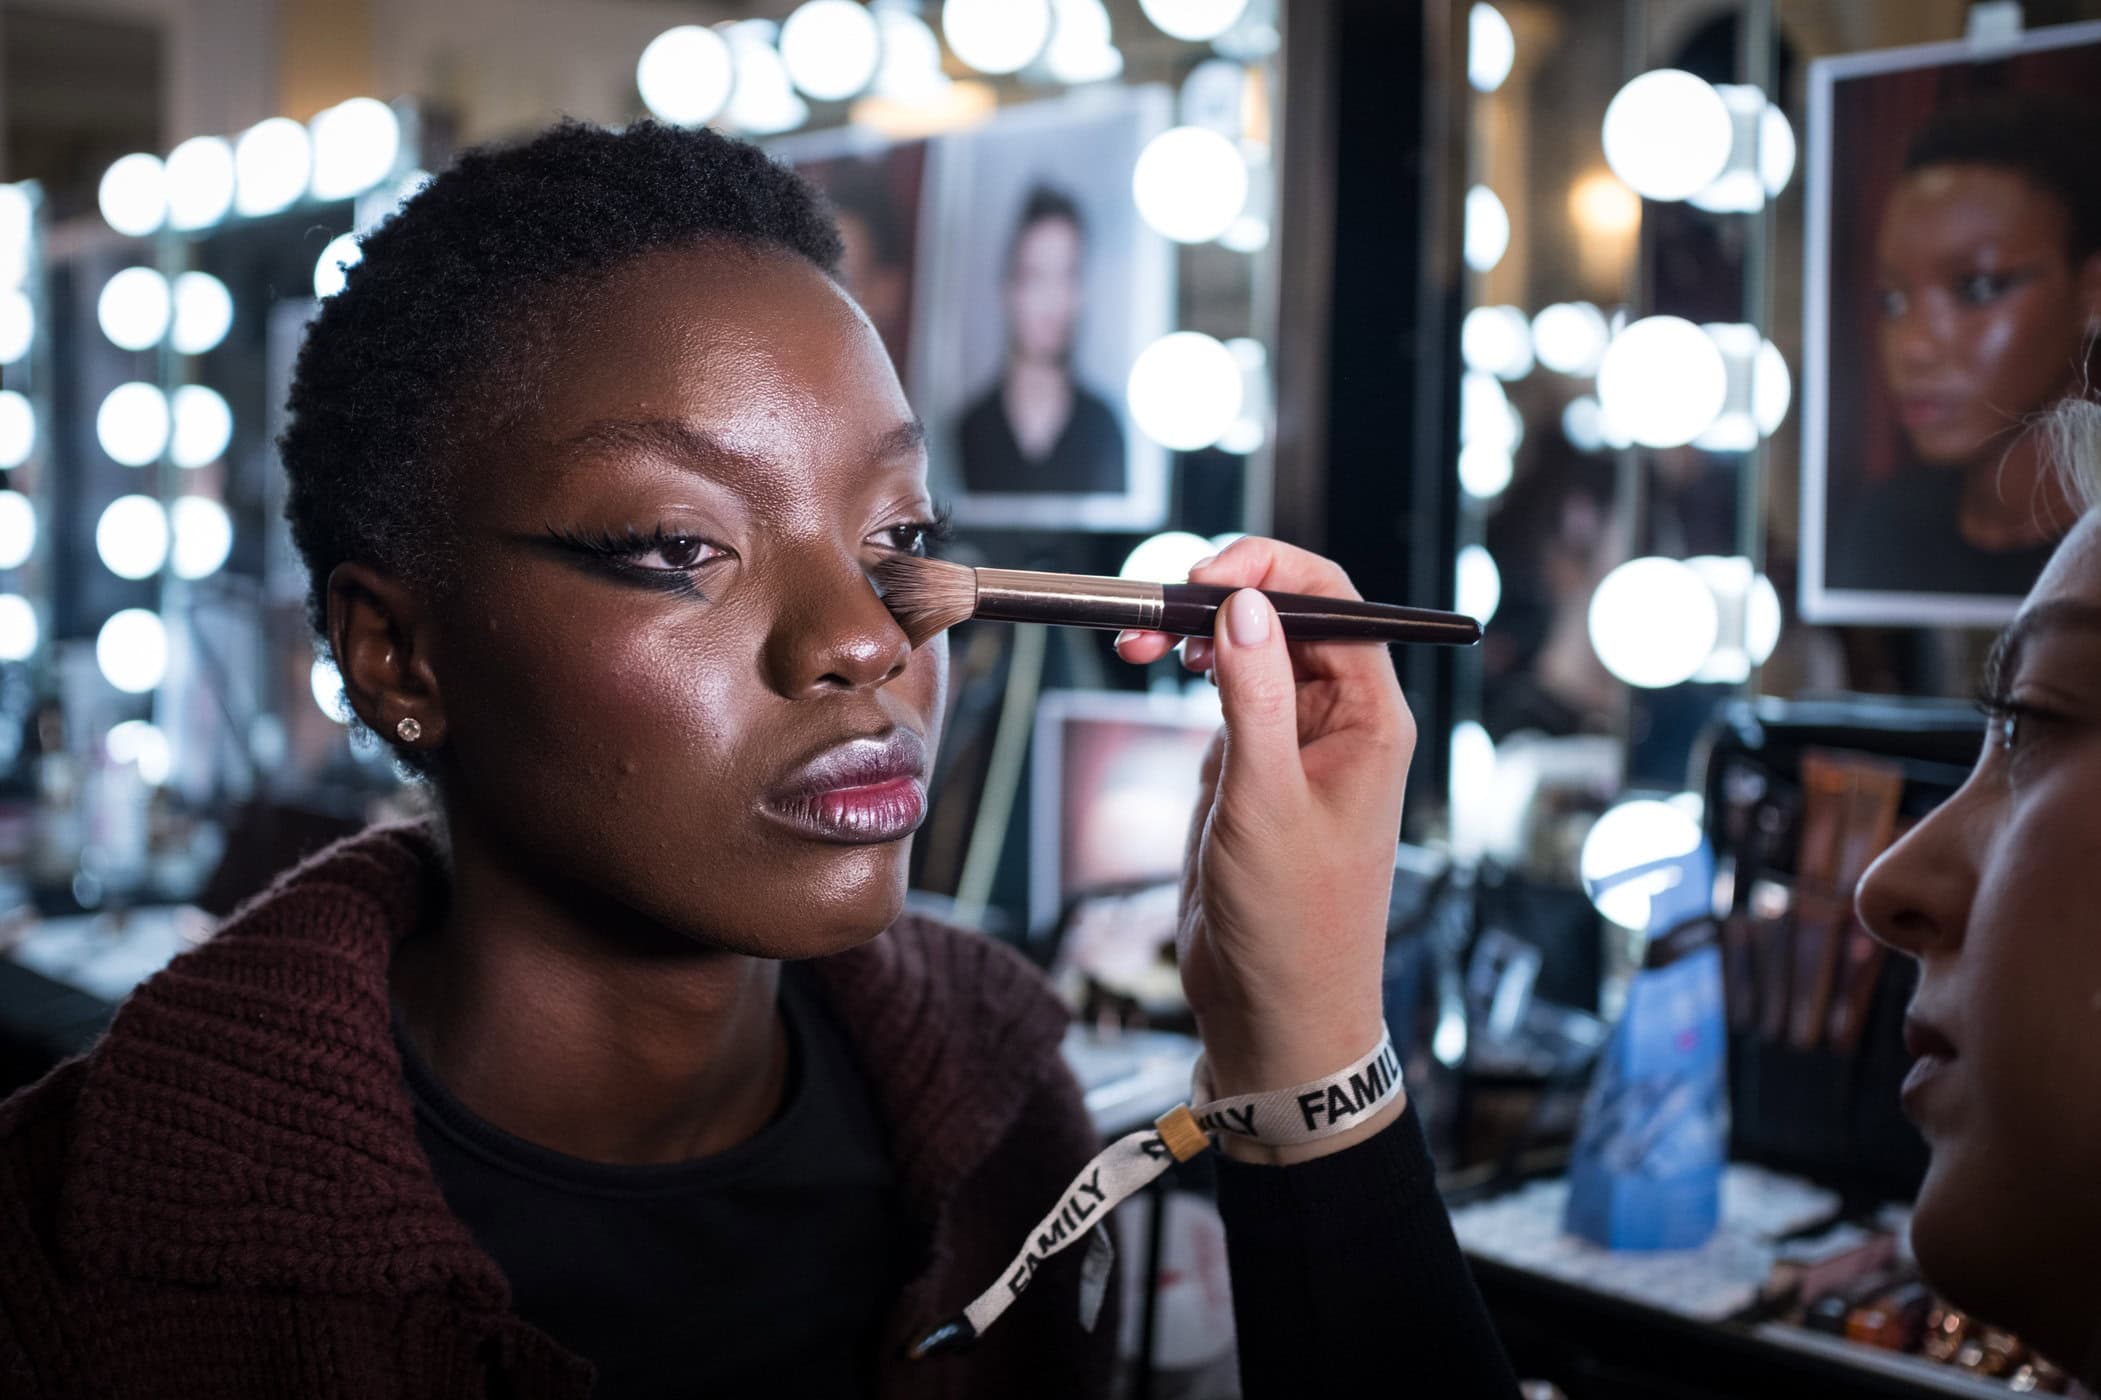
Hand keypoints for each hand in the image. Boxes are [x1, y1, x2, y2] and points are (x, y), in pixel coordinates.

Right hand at [1115, 538, 1414, 1161]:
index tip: (1200, 576)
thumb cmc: (1293, 922)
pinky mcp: (1257, 771)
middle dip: (1216, 599)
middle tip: (1150, 612)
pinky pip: (1228, 697)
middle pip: (1285, 617)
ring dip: (1194, 635)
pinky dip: (1189, 678)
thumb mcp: (1264, 800)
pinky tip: (1158, 680)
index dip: (1267, 570)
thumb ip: (1253, 695)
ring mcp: (1298, 743)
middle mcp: (1341, 720)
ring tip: (1137, 644)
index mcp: (1371, 717)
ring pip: (1249, 653)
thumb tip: (1244, 604)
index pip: (1332, 602)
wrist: (1276, 1013)